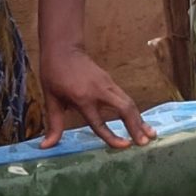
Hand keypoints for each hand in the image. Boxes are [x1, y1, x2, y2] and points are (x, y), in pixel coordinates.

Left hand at [40, 48, 154, 149]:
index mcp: (82, 98)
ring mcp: (108, 84)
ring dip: (140, 119)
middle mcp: (99, 91)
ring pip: (130, 103)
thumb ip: (54, 125)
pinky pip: (126, 98)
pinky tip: (140, 122)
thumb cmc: (54, 74)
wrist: (63, 48)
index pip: (99, 122)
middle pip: (124, 109)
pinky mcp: (111, 82)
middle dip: (136, 126)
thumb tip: (45, 147)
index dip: (112, 136)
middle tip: (144, 143)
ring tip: (150, 135)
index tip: (125, 146)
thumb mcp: (51, 99)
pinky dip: (135, 111)